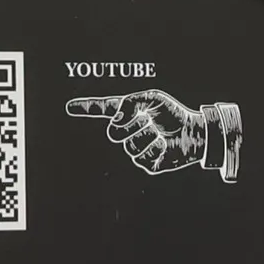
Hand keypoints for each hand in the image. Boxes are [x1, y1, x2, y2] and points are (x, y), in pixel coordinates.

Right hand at [66, 92, 243, 181]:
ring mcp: (137, 149)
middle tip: (148, 121)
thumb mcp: (151, 99)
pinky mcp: (147, 164)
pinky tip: (163, 145)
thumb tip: (115, 120)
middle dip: (131, 125)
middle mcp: (130, 133)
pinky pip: (141, 157)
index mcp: (129, 114)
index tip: (70, 107)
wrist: (193, 132)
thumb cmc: (174, 113)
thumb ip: (129, 103)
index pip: (104, 110)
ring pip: (129, 146)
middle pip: (113, 133)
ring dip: (146, 136)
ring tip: (159, 133)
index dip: (87, 108)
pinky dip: (154, 149)